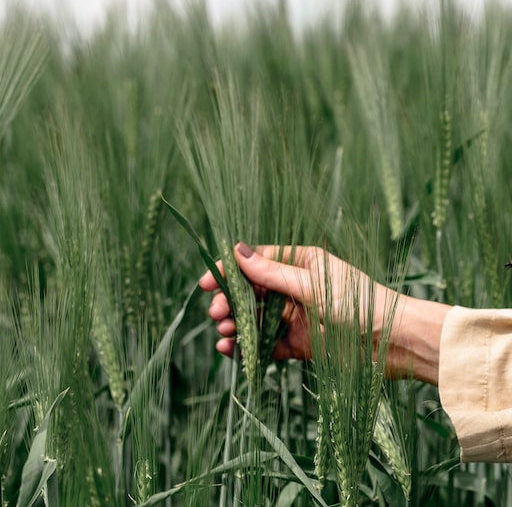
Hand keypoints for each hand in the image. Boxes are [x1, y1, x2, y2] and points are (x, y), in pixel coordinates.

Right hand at [199, 243, 449, 384]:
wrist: (395, 344)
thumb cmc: (360, 303)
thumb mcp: (312, 285)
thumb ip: (271, 273)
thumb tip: (236, 251)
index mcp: (302, 263)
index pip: (257, 262)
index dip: (229, 271)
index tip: (207, 282)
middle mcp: (297, 288)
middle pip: (252, 292)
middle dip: (231, 302)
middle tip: (217, 313)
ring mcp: (297, 317)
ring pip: (256, 319)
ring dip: (236, 325)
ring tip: (224, 332)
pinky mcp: (300, 345)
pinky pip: (267, 344)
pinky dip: (248, 348)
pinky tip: (232, 351)